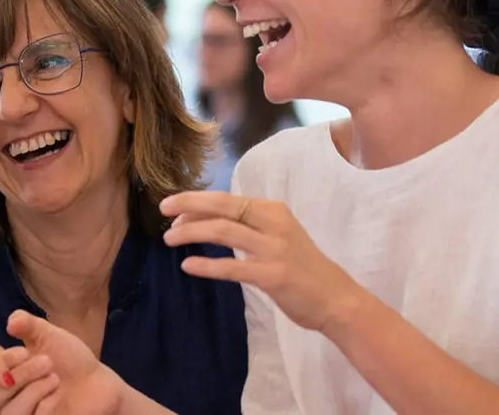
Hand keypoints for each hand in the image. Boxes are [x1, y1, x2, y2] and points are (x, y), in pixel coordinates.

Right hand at [3, 311, 131, 414]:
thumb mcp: (48, 335)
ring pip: (5, 411)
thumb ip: (28, 324)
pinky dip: (43, 406)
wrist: (98, 384)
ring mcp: (19, 413)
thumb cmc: (71, 359)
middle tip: (47, 362)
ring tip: (55, 379)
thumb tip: (11, 321)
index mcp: (3, 371)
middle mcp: (6, 395)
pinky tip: (58, 397)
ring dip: (32, 390)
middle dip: (20, 374)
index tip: (24, 351)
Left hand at [160, 191, 363, 333]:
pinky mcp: (273, 275)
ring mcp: (274, 249)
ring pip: (223, 231)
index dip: (197, 202)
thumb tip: (203, 221)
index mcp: (273, 210)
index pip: (227, 199)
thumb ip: (247, 226)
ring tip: (169, 238)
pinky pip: (232, 267)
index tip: (174, 210)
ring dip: (191, 232)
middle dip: (189, 204)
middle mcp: (274, 223)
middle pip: (223, 206)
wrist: (336, 298)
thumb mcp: (277, 236)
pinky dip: (207, 266)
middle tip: (162, 209)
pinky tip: (187, 266)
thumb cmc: (302, 267)